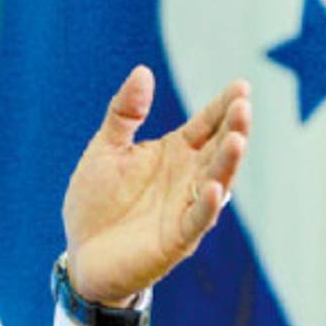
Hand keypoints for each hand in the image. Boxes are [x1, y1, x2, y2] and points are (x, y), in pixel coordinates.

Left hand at [62, 66, 250, 305]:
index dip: (223, 107)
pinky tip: (213, 188)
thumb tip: (143, 71)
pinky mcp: (176, 239)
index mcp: (173, 153)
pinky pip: (196, 220)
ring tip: (238, 138)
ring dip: (228, 162)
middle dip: (233, 128)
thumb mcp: (105, 149)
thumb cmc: (96, 202)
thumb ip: (125, 113)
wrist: (82, 254)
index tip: (241, 86)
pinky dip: (206, 205)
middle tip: (244, 105)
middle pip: (218, 149)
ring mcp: (184, 208)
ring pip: (215, 182)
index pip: (206, 125)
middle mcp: (187, 178)